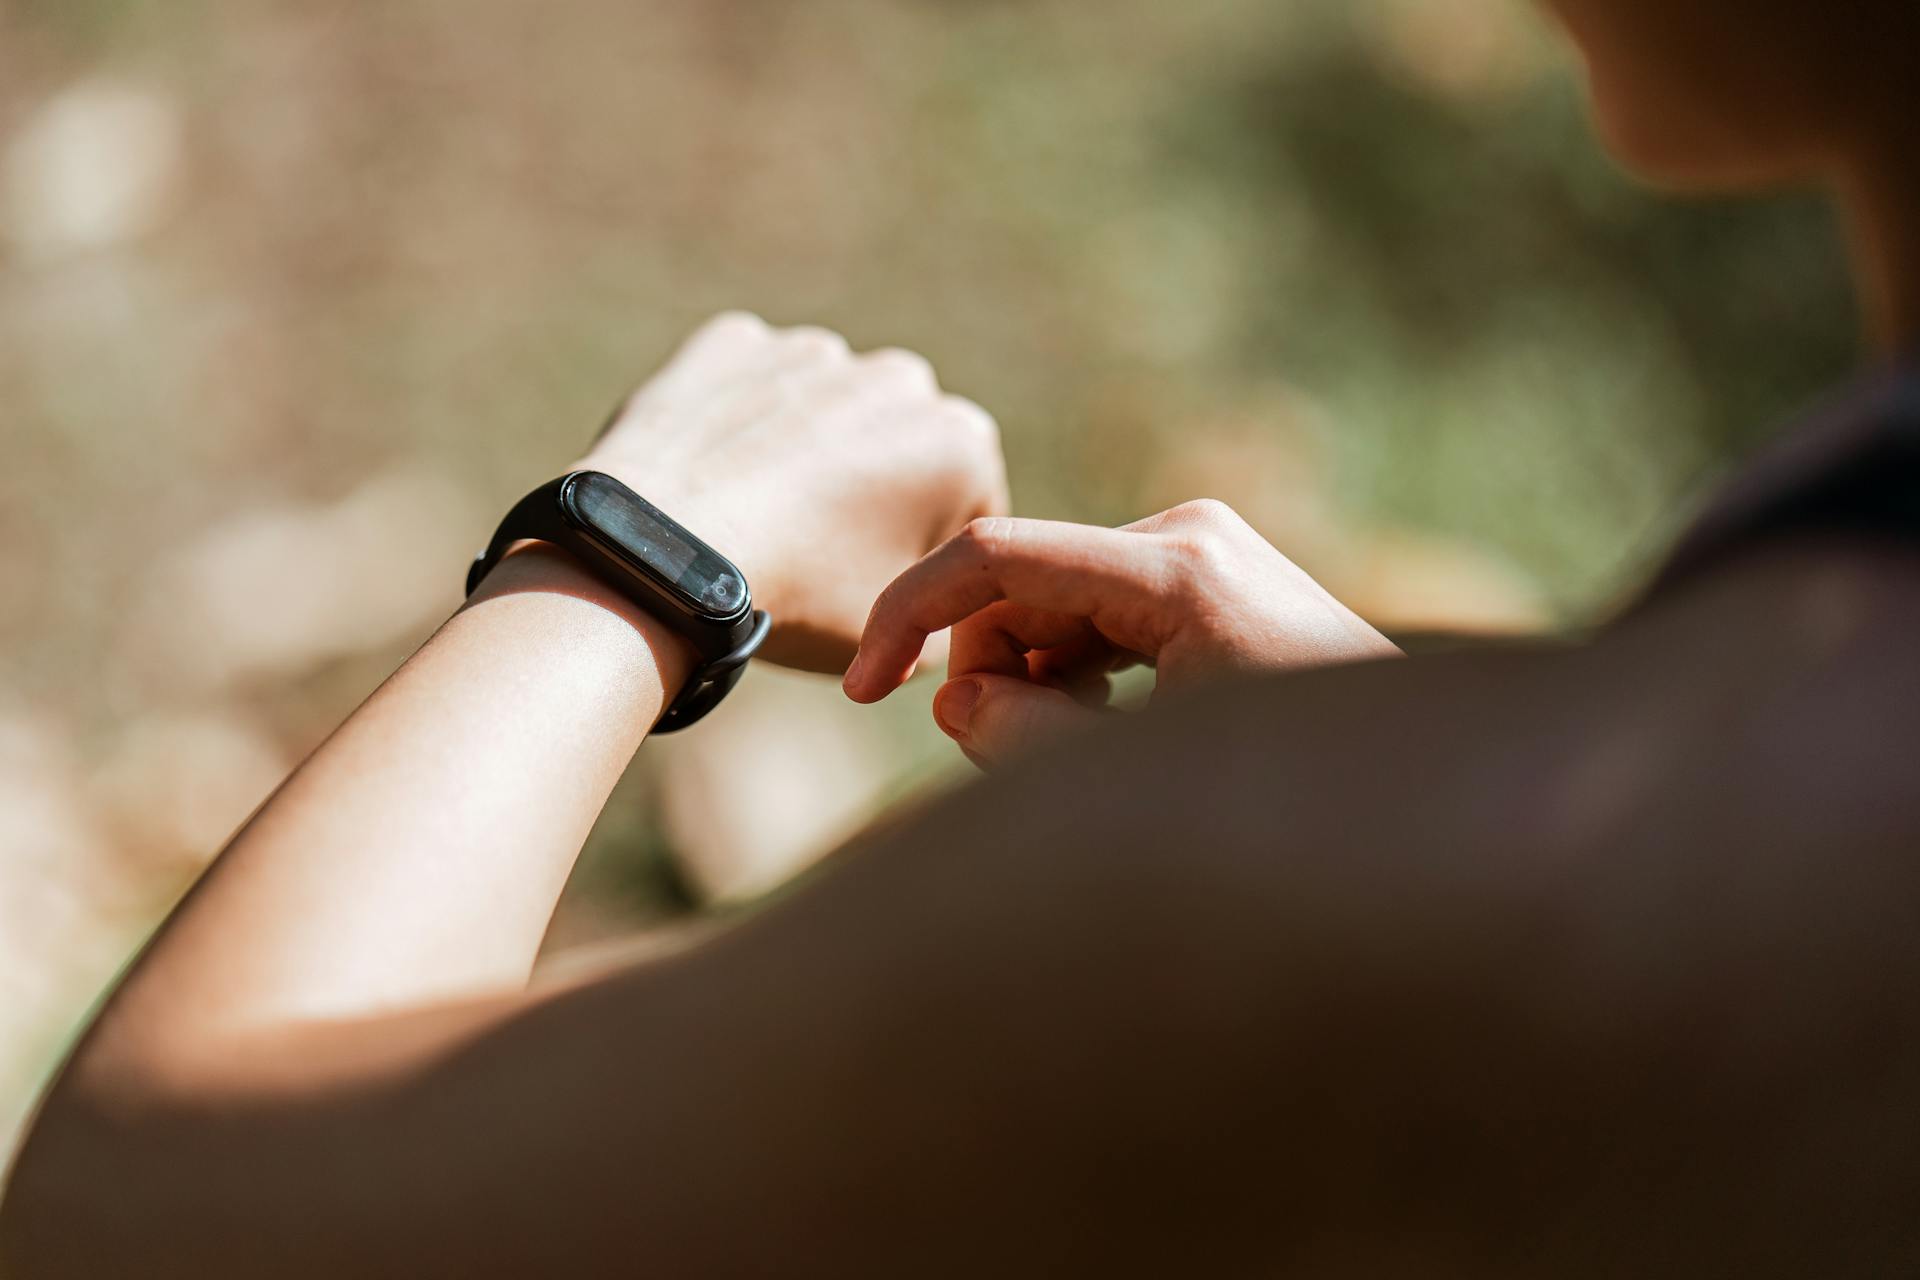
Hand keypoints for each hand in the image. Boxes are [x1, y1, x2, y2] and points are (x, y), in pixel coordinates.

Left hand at [577, 312, 1008, 671]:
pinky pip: (748, 384)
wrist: (665, 556)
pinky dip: (738, 420)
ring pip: (823, 408)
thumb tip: (935, 610)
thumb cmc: (796, 600)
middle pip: (898, 445)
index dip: (927, 558)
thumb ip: (943, 615)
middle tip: (817, 553)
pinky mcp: (733, 342)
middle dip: (874, 487)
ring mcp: (812, 351)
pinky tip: (713, 476)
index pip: (968, 509)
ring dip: (807, 448)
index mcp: (962, 444)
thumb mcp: (900, 641)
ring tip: (758, 516)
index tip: (878, 589)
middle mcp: (900, 378)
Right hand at [843, 499, 1398, 765]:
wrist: (1418, 803)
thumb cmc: (1294, 803)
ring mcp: (1207, 550)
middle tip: (995, 752)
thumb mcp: (1138, 779)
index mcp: (1179, 569)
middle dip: (983, 666)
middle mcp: (1191, 535)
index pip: (997, 556)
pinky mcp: (1213, 579)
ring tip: (1064, 749)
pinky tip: (1100, 725)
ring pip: (1056, 599)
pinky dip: (1073, 668)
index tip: (856, 690)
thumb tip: (952, 696)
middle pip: (1023, 581)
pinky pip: (1101, 611)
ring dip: (1030, 674)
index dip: (907, 616)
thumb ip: (1026, 739)